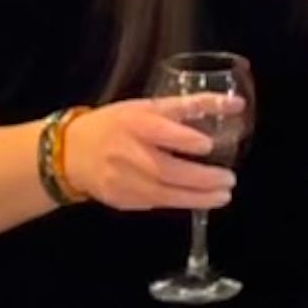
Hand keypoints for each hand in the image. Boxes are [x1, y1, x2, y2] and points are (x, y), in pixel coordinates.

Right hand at [57, 98, 234, 213]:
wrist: (71, 153)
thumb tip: (236, 104)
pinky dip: (178, 202)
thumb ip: (190, 106)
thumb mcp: (147, 107)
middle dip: (199, 179)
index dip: (183, 139)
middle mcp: (126, 153)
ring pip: (162, 193)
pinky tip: (199, 200)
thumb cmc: (117, 124)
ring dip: (196, 198)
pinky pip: (154, 203)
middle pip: (164, 169)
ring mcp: (121, 180)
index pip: (160, 131)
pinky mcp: (121, 200)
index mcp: (134, 124)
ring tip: (222, 197)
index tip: (208, 145)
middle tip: (229, 180)